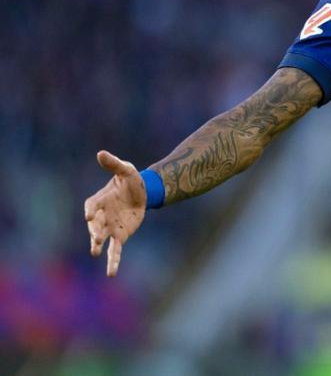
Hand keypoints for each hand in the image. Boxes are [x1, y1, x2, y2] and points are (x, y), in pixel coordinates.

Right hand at [84, 151, 147, 275]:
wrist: (143, 193)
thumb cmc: (131, 180)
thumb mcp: (125, 170)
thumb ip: (113, 164)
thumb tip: (101, 153)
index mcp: (99, 200)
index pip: (92, 206)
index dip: (91, 210)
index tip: (89, 216)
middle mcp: (101, 216)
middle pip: (95, 224)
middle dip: (94, 230)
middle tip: (95, 237)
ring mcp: (109, 227)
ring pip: (102, 237)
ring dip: (98, 244)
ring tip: (94, 251)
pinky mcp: (120, 236)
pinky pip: (115, 250)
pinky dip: (112, 261)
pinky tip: (111, 274)